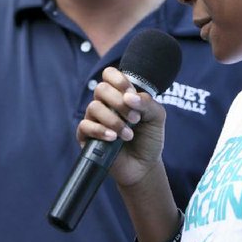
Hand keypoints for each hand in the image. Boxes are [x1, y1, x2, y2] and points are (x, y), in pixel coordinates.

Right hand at [77, 66, 166, 187]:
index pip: (109, 74)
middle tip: (135, 118)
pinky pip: (85, 125)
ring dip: (114, 120)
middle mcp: (105, 103)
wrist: (144, 166)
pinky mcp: (86, 136)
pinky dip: (101, 131)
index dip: (119, 80)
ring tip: (128, 135)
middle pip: (101, 89)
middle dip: (119, 103)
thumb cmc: (149, 139)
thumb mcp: (156, 117)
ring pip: (94, 107)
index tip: (131, 94)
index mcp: (120, 94)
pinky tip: (113, 138)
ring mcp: (94, 119)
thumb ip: (147, 102)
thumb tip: (129, 97)